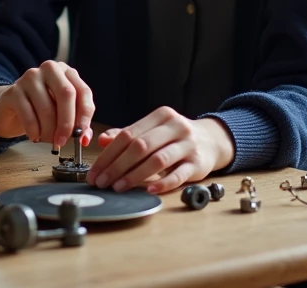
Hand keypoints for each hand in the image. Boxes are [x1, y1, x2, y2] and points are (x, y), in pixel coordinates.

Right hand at [0, 61, 95, 149]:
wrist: (11, 109)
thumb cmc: (41, 110)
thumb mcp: (62, 113)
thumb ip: (76, 124)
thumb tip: (84, 138)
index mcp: (66, 72)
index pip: (83, 91)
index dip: (85, 115)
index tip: (82, 136)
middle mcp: (49, 69)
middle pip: (66, 94)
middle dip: (67, 123)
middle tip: (63, 141)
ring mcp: (30, 77)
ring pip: (47, 107)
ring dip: (49, 131)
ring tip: (47, 140)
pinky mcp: (13, 90)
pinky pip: (28, 115)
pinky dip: (34, 131)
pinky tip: (34, 136)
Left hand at [85, 107, 234, 194]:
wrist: (211, 141)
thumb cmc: (175, 137)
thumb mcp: (153, 130)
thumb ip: (128, 135)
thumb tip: (102, 141)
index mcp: (160, 116)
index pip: (128, 134)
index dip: (108, 154)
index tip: (95, 172)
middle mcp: (175, 127)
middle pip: (141, 146)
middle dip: (117, 166)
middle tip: (102, 182)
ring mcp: (188, 145)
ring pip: (158, 160)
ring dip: (134, 175)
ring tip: (118, 187)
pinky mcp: (198, 163)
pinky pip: (178, 175)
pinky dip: (162, 183)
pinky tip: (148, 190)